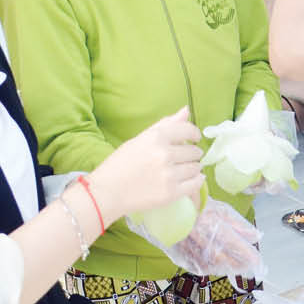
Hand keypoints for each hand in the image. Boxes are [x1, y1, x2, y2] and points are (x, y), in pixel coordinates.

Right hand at [91, 107, 204, 222]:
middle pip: (194, 151)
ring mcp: (169, 175)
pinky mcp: (171, 193)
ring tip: (182, 170)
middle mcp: (164, 154)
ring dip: (193, 168)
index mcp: (156, 138)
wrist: (107, 192)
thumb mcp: (140, 139)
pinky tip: (190, 180)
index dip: (194, 134)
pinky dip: (196, 181)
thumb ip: (165, 124)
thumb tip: (186, 110)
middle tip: (181, 158)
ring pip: (196, 168)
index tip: (194, 138)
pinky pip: (196, 184)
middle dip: (191, 154)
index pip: (188, 130)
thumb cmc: (120, 164)